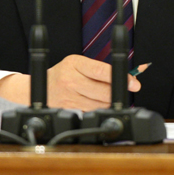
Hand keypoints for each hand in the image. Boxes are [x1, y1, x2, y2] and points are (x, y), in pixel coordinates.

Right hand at [0, 54, 141, 110]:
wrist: (40, 88)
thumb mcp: (77, 63)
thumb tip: (125, 77)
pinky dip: (101, 109)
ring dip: (111, 101)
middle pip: (104, 91)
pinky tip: (101, 103)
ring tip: (112, 95)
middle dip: (119, 91)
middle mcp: (71, 81)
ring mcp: (70, 98)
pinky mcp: (71, 110)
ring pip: (101, 104)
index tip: (133, 82)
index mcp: (74, 64)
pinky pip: (93, 111)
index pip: (101, 70)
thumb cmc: (64, 73)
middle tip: (128, 88)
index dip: (120, 77)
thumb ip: (98, 69)